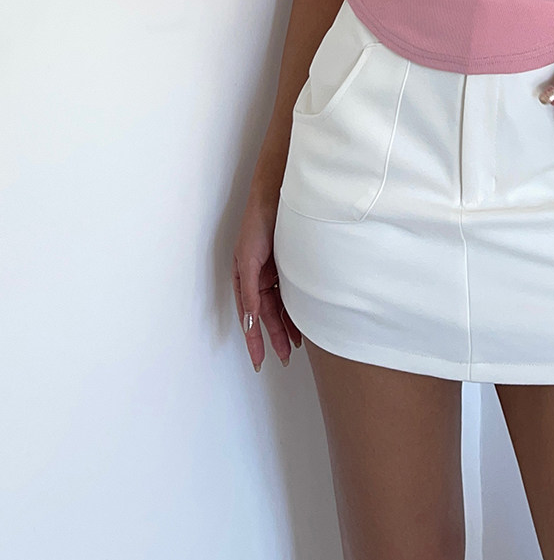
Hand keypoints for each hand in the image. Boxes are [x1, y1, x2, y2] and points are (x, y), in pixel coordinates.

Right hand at [232, 189, 301, 372]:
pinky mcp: (287, 267)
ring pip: (279, 307)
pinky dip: (295, 308)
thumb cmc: (257, 225)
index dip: (254, 341)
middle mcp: (258, 279)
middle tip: (284, 358)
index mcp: (244, 280)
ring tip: (296, 345)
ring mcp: (273, 273)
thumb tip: (250, 321)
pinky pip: (290, 293)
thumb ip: (249, 292)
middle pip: (266, 316)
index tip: (259, 361)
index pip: (250, 318)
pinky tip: (302, 319)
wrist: (277, 199)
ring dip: (286, 326)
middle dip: (274, 338)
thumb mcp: (249, 260)